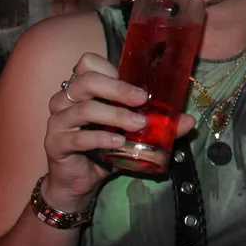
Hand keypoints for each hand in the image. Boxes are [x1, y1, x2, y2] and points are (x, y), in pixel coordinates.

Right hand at [43, 53, 195, 209]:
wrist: (80, 182)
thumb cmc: (104, 149)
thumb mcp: (132, 133)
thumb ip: (157, 125)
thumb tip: (190, 121)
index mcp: (82, 89)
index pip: (87, 63)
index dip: (109, 67)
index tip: (136, 84)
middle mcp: (66, 100)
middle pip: (86, 81)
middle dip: (118, 88)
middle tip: (142, 100)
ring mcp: (57, 121)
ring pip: (84, 108)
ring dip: (115, 115)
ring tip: (139, 125)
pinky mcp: (55, 143)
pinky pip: (78, 137)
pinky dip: (101, 138)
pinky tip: (119, 143)